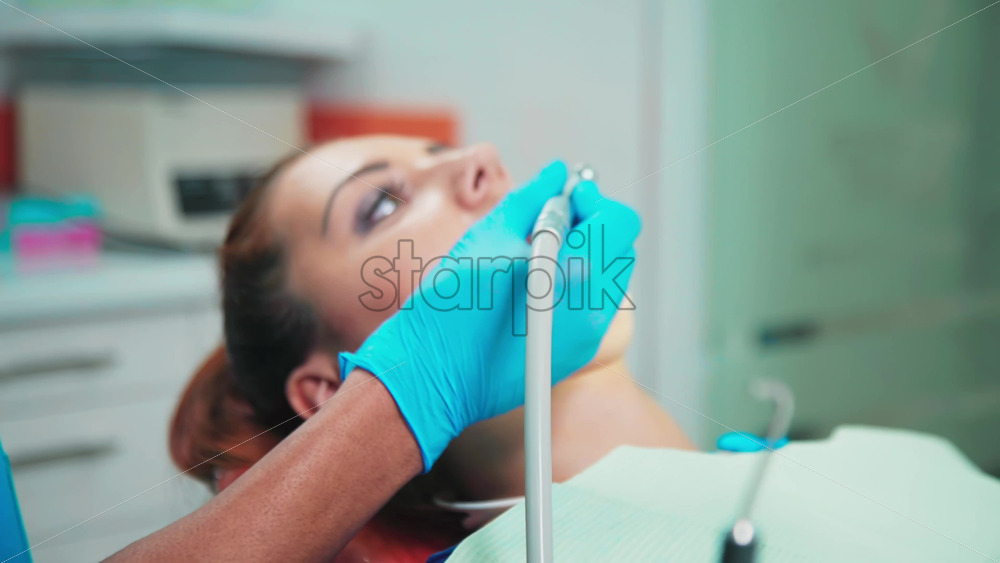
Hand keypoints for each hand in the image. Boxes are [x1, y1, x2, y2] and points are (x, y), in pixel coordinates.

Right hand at [339, 161, 640, 469]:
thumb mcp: (488, 236)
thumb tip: (555, 174)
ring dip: (585, 259)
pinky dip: (575, 289)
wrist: (433, 373)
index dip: (593, 203)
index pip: (619, 222)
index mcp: (575, 272)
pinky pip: (593, 308)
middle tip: (549, 225)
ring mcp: (587, 337)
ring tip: (537, 260)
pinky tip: (535, 289)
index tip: (564, 201)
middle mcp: (592, 307)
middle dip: (592, 229)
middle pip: (620, 250)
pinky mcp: (576, 355)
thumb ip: (530, 199)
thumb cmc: (451, 304)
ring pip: (609, 279)